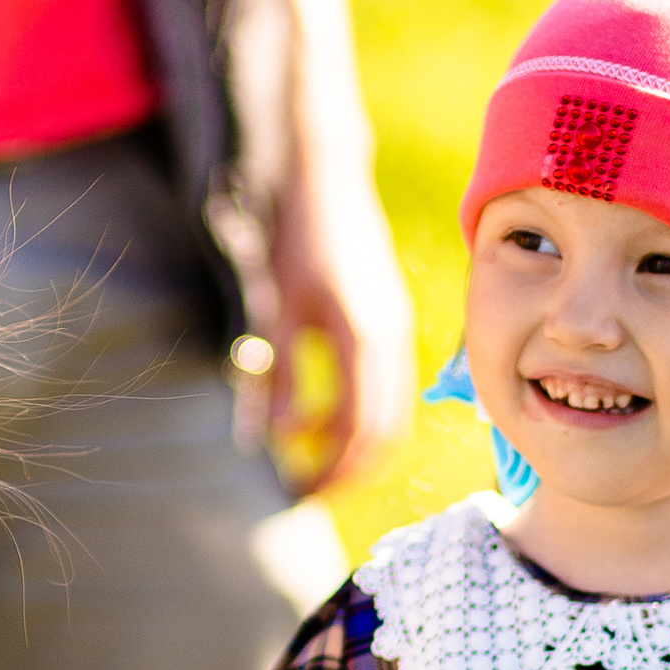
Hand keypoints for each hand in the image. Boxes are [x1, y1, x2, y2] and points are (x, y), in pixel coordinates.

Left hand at [264, 172, 415, 494]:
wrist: (325, 176)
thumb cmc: (294, 236)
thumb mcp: (276, 307)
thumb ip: (277, 373)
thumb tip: (274, 439)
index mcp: (364, 339)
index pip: (358, 429)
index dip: (331, 469)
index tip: (296, 492)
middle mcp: (391, 339)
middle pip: (383, 431)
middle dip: (346, 469)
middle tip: (303, 492)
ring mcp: (396, 330)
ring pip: (388, 411)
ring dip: (352, 445)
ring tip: (308, 463)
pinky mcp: (388, 321)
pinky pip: (383, 386)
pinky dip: (355, 413)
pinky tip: (315, 418)